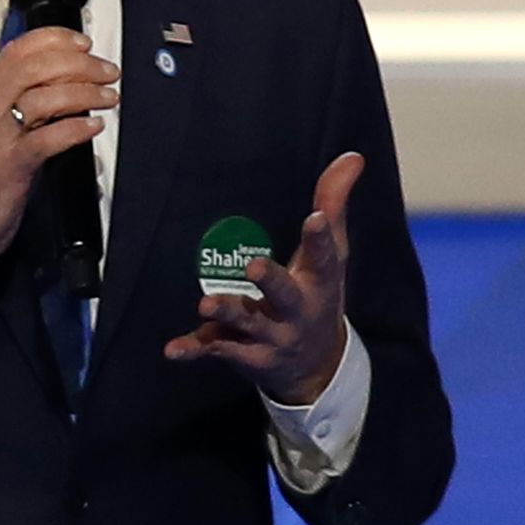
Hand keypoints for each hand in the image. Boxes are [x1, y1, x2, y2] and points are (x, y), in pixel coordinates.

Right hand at [0, 27, 118, 283]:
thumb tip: (62, 78)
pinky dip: (77, 128)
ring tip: (109, 97)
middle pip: (35, 67)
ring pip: (45, 98)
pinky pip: (48, 137)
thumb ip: (16, 100)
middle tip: (108, 72)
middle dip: (80, 64)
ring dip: (86, 93)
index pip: (17, 50)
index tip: (85, 44)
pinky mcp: (8, 165)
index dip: (56, 39)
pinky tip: (94, 126)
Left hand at [163, 152, 363, 404]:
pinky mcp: (240, 352)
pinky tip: (173, 349)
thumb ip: (333, 204)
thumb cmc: (320, 296)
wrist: (315, 367)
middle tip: (253, 266)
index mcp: (318, 283)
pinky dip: (193, 350)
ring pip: (246, 325)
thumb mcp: (332, 255)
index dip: (319, 238)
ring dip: (227, 313)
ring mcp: (267, 336)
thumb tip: (352, 157)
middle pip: (284, 296)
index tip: (314, 217)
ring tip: (206, 303)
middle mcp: (294, 312)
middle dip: (270, 282)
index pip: (324, 258)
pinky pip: (215, 350)